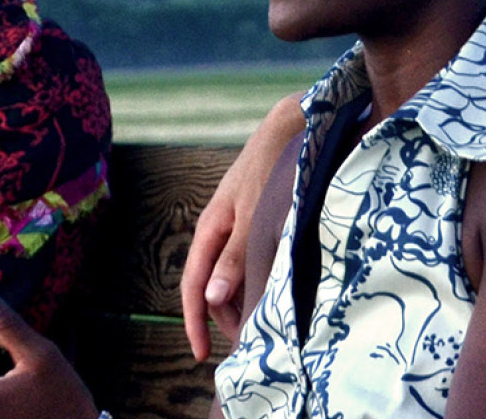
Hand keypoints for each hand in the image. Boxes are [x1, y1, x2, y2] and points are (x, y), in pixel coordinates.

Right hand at [180, 92, 303, 359]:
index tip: (201, 356)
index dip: (194, 323)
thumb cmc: (271, 170)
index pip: (193, 287)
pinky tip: (272, 292)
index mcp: (209, 231)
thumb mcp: (254, 219)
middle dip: (224, 318)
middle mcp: (218, 233)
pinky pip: (248, 263)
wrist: (292, 129)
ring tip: (262, 324)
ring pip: (231, 276)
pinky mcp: (255, 224)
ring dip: (241, 301)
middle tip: (248, 344)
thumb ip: (234, 259)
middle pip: (212, 287)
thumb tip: (211, 298)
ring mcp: (236, 228)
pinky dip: (256, 282)